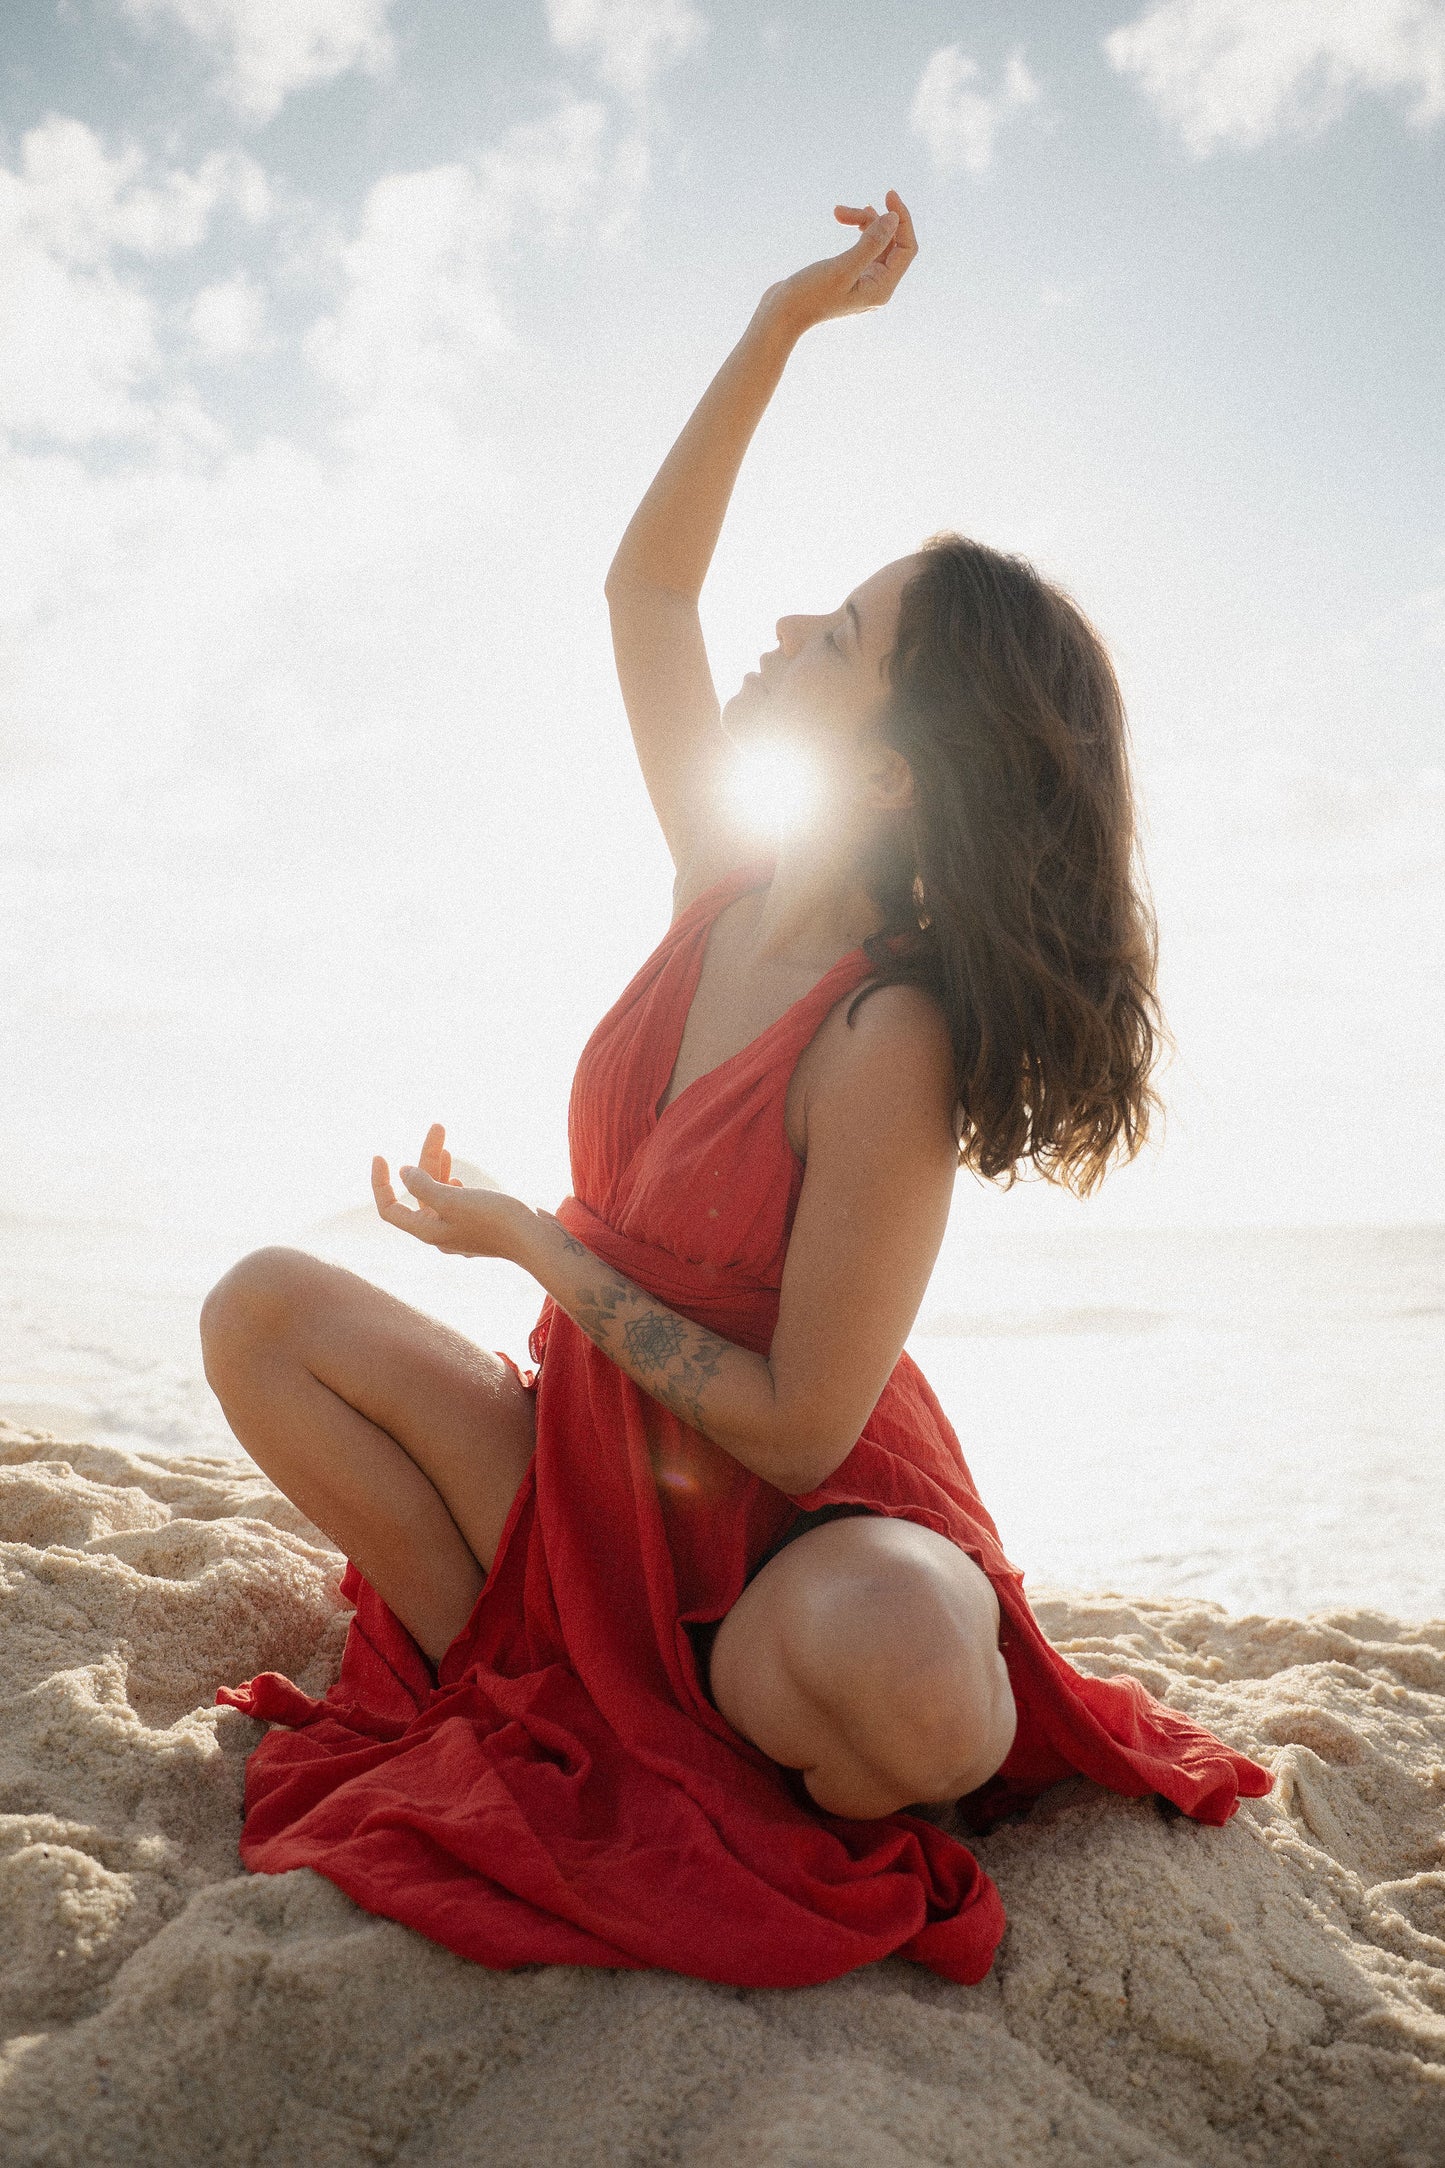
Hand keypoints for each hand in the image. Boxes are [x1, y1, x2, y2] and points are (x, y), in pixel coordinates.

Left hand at [371, 1122, 523, 1258]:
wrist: (536, 1239)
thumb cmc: (495, 1219)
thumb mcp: (453, 1199)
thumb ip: (424, 1185)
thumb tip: (404, 1173)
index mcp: (429, 1231)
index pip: (390, 1210)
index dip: (381, 1184)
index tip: (381, 1156)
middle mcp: (441, 1233)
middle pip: (420, 1193)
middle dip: (426, 1160)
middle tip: (438, 1128)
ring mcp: (460, 1230)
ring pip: (440, 1195)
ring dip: (440, 1168)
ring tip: (446, 1144)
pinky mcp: (479, 1225)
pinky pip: (455, 1203)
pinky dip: (452, 1184)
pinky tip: (456, 1177)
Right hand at [759, 190, 917, 338]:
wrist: (781, 314)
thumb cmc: (810, 296)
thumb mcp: (843, 268)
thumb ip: (871, 243)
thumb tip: (894, 218)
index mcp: (882, 288)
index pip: (906, 249)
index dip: (902, 220)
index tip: (888, 195)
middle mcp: (877, 286)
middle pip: (890, 242)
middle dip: (871, 220)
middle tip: (843, 209)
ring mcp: (864, 281)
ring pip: (875, 241)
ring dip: (860, 221)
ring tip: (838, 211)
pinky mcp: (850, 276)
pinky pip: (863, 246)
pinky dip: (855, 230)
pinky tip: (841, 218)